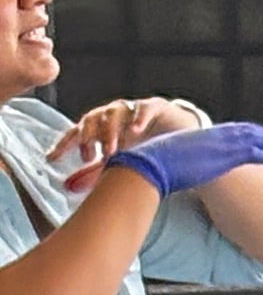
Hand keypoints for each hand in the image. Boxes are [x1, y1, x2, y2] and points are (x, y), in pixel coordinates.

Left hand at [50, 96, 206, 175]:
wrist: (178, 134)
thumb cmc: (145, 145)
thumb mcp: (118, 161)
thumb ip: (94, 172)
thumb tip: (68, 187)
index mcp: (100, 126)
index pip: (76, 132)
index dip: (64, 145)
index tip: (53, 159)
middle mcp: (112, 114)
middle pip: (92, 119)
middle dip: (89, 137)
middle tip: (90, 156)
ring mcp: (132, 109)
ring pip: (114, 113)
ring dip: (111, 131)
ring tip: (113, 150)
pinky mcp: (153, 107)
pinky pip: (143, 109)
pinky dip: (138, 119)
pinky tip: (135, 131)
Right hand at [105, 119, 262, 199]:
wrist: (150, 166)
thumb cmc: (153, 169)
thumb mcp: (170, 163)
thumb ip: (181, 164)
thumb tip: (179, 173)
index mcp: (203, 137)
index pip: (232, 132)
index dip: (250, 134)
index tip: (262, 137)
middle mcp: (214, 137)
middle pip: (249, 132)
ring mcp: (221, 144)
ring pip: (257, 140)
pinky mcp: (226, 155)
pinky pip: (257, 152)